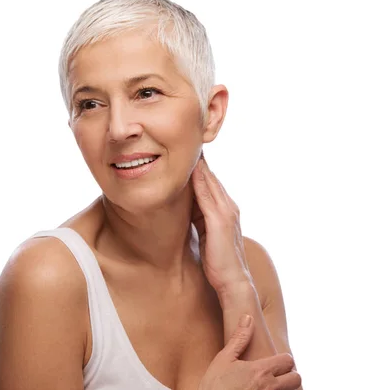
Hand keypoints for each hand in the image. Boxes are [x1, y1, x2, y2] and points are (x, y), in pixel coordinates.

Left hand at [191, 152, 250, 293]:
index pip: (209, 181)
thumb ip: (199, 216)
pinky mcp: (220, 221)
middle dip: (199, 157)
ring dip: (199, 164)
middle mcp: (228, 206)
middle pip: (210, 176)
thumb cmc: (217, 260)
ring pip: (209, 181)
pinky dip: (199, 181)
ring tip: (188, 144)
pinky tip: (191, 169)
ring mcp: (226, 212)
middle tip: (187, 136)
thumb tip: (186, 205)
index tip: (185, 147)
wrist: (233, 281)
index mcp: (224, 208)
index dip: (199, 164)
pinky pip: (207, 196)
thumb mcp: (205, 232)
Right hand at [199, 315, 301, 389]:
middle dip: (289, 375)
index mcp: (260, 371)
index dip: (282, 359)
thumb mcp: (223, 359)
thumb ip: (239, 338)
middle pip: (297, 379)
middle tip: (275, 374)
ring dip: (286, 387)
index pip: (288, 360)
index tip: (274, 361)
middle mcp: (269, 387)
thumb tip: (248, 317)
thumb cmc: (214, 385)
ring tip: (271, 385)